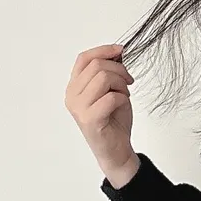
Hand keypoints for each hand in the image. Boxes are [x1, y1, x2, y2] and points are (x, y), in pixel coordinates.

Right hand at [65, 43, 137, 177]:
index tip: (121, 50)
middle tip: (128, 81)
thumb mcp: (111, 90)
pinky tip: (122, 105)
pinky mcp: (90, 119)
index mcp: (74, 86)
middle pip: (97, 66)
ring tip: (124, 95)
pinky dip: (122, 98)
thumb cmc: (113, 120)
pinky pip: (111, 97)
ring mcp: (79, 108)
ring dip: (121, 84)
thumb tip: (117, 52)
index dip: (103, 50)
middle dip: (119, 70)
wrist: (115, 150)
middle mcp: (72, 96)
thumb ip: (109, 72)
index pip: (84, 58)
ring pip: (104, 78)